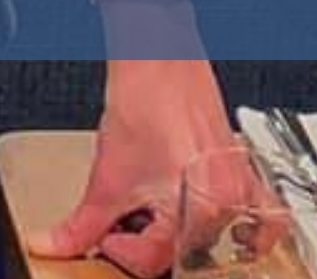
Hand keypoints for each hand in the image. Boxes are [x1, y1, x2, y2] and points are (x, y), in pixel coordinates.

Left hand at [28, 54, 235, 276]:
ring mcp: (243, 190)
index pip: (156, 261)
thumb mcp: (106, 174)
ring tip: (155, 223)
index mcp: (198, 208)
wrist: (159, 58)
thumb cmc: (143, 99)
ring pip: (216, 243)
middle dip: (148, 245)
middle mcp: (229, 204)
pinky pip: (261, 220)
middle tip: (122, 228)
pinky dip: (246, 234)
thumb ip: (81, 222)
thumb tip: (55, 245)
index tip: (104, 237)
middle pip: (186, 255)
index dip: (120, 252)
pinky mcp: (246, 176)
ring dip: (184, 241)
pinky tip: (223, 234)